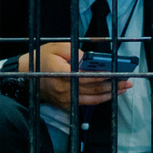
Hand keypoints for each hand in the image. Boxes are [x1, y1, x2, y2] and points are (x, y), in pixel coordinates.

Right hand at [13, 42, 131, 111]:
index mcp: (62, 74)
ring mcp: (65, 99)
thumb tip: (91, 60)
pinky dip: (100, 99)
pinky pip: (86, 103)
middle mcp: (64, 90)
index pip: (89, 76)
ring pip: (93, 98)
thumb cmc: (42, 58)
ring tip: (123, 88)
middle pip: (94, 89)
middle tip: (127, 81)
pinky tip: (110, 94)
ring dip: (110, 94)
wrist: (25, 75)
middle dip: (113, 84)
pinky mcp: (65, 105)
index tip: (119, 72)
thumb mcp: (58, 47)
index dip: (106, 75)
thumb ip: (76, 52)